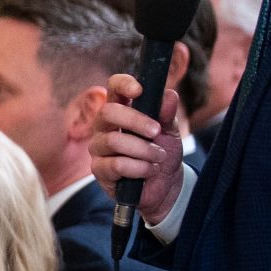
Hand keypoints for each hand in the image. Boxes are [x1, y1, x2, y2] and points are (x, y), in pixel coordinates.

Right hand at [87, 47, 196, 223]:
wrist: (166, 186)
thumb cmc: (163, 153)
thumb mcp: (171, 132)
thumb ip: (167, 114)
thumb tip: (169, 95)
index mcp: (122, 110)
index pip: (114, 88)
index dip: (123, 85)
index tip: (139, 90)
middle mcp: (105, 126)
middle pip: (108, 112)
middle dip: (136, 121)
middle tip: (157, 131)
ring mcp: (99, 148)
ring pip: (113, 141)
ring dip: (143, 150)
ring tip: (159, 157)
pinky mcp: (100, 170)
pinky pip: (116, 165)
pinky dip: (139, 168)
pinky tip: (149, 170)